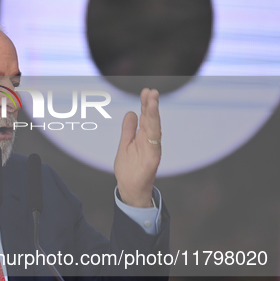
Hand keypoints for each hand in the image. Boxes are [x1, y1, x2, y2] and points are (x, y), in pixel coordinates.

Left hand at [114, 88, 160, 207]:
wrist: (130, 189)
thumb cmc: (129, 169)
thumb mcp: (125, 145)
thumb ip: (128, 130)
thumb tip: (131, 113)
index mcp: (143, 137)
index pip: (145, 117)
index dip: (146, 104)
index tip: (145, 91)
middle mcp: (149, 141)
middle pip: (151, 120)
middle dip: (151, 105)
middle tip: (151, 91)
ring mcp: (152, 149)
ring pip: (154, 128)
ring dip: (154, 113)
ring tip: (152, 99)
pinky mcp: (152, 158)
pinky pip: (154, 142)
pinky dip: (153, 129)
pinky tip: (151, 118)